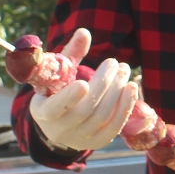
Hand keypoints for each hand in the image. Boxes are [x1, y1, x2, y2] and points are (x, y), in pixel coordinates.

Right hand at [30, 35, 136, 151]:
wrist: (62, 122)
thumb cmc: (58, 91)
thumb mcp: (60, 74)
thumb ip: (71, 54)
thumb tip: (84, 32)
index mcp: (42, 112)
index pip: (54, 108)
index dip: (69, 98)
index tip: (84, 83)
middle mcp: (59, 130)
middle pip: (85, 110)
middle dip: (102, 84)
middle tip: (114, 63)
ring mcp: (79, 139)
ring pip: (101, 116)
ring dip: (117, 92)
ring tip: (124, 71)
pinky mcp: (98, 141)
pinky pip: (114, 126)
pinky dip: (125, 107)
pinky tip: (131, 88)